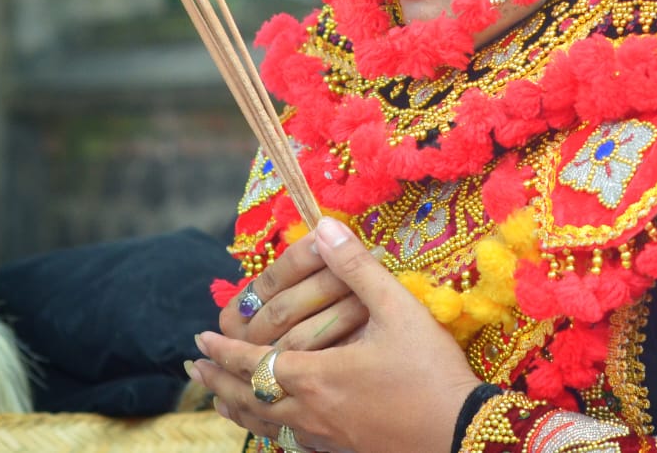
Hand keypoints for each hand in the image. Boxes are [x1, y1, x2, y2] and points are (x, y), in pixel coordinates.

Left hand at [189, 217, 483, 452]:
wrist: (461, 434)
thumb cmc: (430, 371)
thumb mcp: (399, 310)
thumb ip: (357, 268)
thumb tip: (324, 227)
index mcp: (316, 376)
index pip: (254, 363)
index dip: (225, 352)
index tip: (199, 342)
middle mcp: (310, 411)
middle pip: (249, 398)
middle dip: (219, 381)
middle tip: (195, 370)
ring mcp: (325, 438)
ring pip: (267, 425)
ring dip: (238, 408)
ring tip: (221, 400)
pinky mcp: (343, 450)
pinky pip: (291, 441)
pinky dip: (269, 429)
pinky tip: (276, 425)